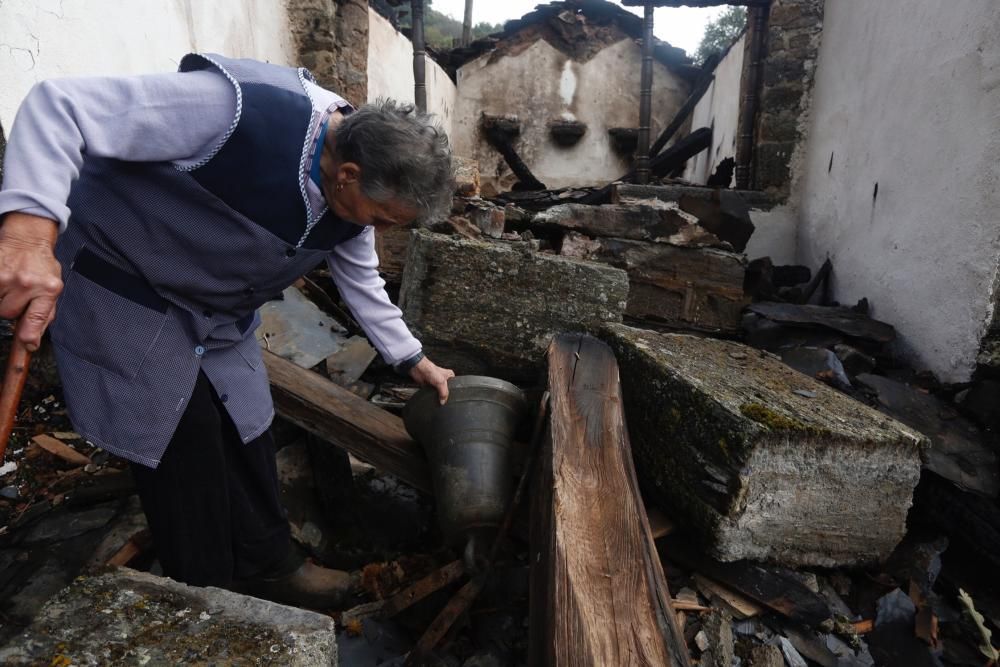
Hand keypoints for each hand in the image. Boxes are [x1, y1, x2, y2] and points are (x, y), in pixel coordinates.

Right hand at [0, 213, 62, 351]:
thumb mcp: (53, 289)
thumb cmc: (41, 266)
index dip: (29, 336)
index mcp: (48, 289)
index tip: (27, 345)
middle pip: (8, 313)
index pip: (36, 319)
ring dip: (0, 299)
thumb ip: (44, 315)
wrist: (27, 240)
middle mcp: (28, 283)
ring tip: (9, 287)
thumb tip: (32, 341)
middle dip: (11, 308)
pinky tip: (3, 284)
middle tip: (17, 295)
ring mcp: (6, 276)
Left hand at [409, 356, 454, 404]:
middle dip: (444, 395)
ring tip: (436, 397)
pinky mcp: (429, 386)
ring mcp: (436, 383)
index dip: (452, 393)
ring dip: (437, 395)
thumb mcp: (442, 383)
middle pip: (445, 390)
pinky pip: (431, 393)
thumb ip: (444, 393)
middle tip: (443, 399)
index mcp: (449, 376)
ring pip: (438, 392)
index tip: (450, 398)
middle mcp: (443, 379)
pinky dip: (431, 395)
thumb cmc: (431, 370)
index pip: (454, 386)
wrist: (419, 369)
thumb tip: (443, 402)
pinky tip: (431, 396)